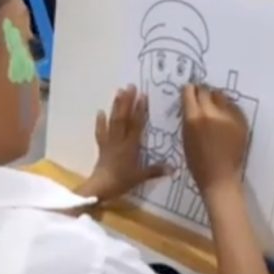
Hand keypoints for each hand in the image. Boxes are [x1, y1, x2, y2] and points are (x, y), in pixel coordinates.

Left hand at [78, 85, 167, 200]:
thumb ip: (155, 171)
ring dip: (115, 106)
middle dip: (126, 102)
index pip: (136, 124)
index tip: (142, 96)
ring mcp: (109, 142)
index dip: (139, 110)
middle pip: (123, 118)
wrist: (100, 187)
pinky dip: (100, 122)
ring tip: (118, 92)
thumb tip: (173, 168)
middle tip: (130, 86)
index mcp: (130, 146)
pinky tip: (100, 112)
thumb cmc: (121, 181)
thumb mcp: (140, 177)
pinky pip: (101, 132)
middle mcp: (119, 140)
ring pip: (113, 121)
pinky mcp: (101, 147)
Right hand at [182, 85, 248, 196]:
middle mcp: (211, 113)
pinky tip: (225, 117)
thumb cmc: (197, 162)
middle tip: (202, 97)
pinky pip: (233, 107)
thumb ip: (188, 118)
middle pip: (206, 90)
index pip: (189, 91)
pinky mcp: (241, 121)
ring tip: (215, 106)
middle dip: (202, 92)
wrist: (220, 177)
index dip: (189, 90)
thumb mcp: (185, 138)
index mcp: (193, 117)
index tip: (189, 92)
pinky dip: (228, 109)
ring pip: (221, 96)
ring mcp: (228, 116)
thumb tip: (191, 104)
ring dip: (216, 98)